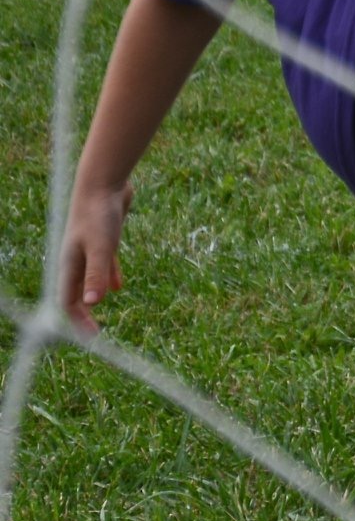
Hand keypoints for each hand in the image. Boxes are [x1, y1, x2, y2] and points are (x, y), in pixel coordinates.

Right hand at [60, 178, 132, 333]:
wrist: (104, 182)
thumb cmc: (99, 213)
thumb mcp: (101, 246)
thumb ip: (97, 273)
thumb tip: (91, 303)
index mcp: (70, 264)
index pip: (68, 301)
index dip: (78, 321)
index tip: (92, 338)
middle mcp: (76, 259)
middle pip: (76, 293)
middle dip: (84, 313)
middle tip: (95, 333)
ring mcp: (89, 249)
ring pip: (90, 280)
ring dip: (96, 296)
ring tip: (102, 313)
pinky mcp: (103, 239)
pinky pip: (104, 265)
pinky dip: (109, 277)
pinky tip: (119, 287)